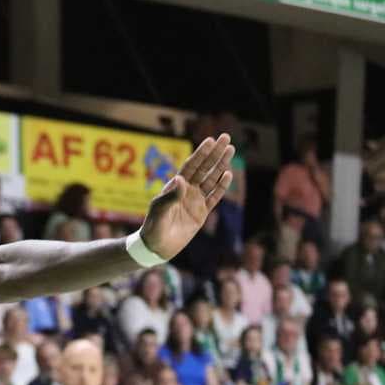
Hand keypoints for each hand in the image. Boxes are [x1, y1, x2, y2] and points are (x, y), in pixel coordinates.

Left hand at [139, 135, 234, 259]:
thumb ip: (171, 196)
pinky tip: (229, 174)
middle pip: (204, 168)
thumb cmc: (153, 227)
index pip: (191, 166)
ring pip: (211, 179)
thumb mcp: (159, 210)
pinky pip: (214, 196)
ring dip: (221, 165)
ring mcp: (195, 200)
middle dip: (215, 153)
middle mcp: (186, 190)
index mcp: (175, 186)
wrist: (156, 246)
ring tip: (231, 150)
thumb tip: (182, 179)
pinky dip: (221, 186)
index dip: (201, 153)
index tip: (210, 140)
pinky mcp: (201, 213)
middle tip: (226, 137)